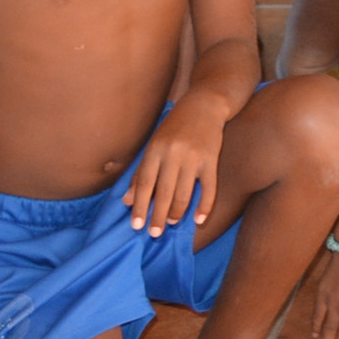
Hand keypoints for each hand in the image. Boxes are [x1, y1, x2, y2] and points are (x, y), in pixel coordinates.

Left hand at [124, 96, 225, 237]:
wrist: (205, 105)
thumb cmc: (175, 127)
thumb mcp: (154, 145)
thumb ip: (141, 172)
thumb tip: (126, 201)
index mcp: (155, 149)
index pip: (144, 183)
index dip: (139, 206)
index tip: (136, 225)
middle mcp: (173, 153)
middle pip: (163, 192)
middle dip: (158, 216)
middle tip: (154, 233)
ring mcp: (193, 157)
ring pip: (184, 193)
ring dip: (177, 212)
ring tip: (172, 223)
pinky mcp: (211, 159)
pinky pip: (208, 188)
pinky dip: (204, 206)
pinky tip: (199, 219)